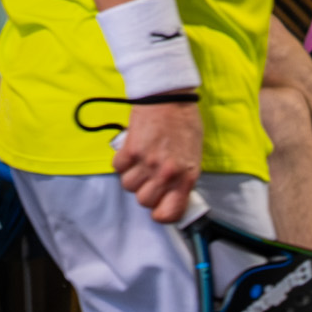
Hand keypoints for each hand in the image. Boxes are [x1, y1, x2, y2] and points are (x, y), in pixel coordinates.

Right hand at [114, 99, 202, 223]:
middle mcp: (167, 172)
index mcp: (186, 176)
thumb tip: (173, 196)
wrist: (170, 98)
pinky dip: (122, 163)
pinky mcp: (130, 149)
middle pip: (144, 201)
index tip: (159, 208)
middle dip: (145, 192)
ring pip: (128, 187)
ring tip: (142, 161)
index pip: (169, 212)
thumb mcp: (194, 156)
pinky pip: (118, 168)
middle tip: (150, 178)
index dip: (162, 214)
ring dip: (133, 176)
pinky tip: (132, 152)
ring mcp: (147, 162)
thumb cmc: (185, 125)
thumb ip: (183, 177)